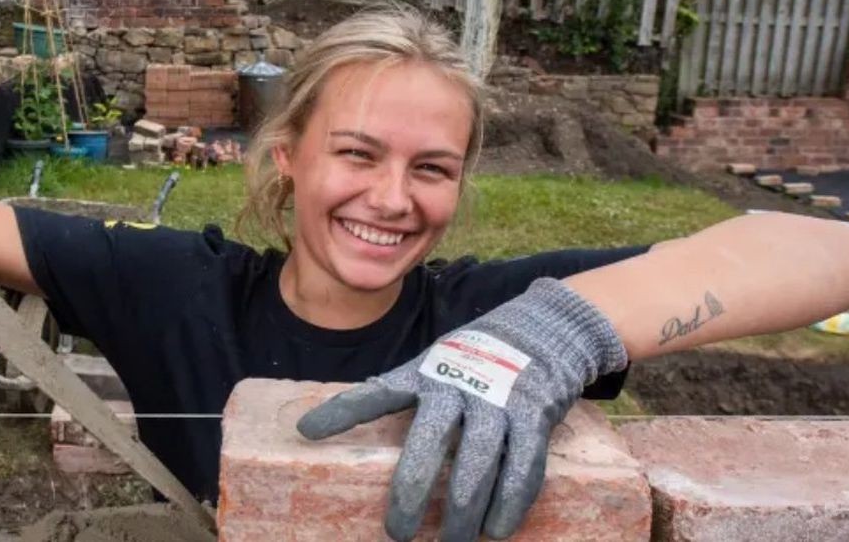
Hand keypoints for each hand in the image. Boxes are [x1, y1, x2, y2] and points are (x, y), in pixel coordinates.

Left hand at [297, 278, 627, 540]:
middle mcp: (458, 386)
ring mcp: (498, 400)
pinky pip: (524, 467)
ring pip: (476, 465)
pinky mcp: (534, 415)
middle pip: (428, 444)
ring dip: (463, 512)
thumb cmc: (476, 360)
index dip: (341, 411)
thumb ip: (404, 393)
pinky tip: (498, 528)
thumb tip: (350, 424)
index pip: (375, 392)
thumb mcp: (435, 365)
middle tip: (398, 533)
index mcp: (425, 373)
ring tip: (453, 541)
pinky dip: (510, 503)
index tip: (306, 431)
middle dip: (411, 493)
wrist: (542, 328)